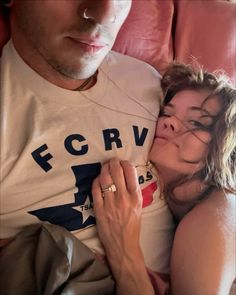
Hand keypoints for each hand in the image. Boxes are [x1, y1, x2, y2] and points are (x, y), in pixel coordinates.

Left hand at [92, 159, 142, 276]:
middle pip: (116, 172)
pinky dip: (96, 181)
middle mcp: (123, 198)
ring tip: (104, 167)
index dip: (125, 163)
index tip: (122, 162)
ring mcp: (110, 203)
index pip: (130, 172)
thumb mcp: (139, 206)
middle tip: (111, 161)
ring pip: (104, 178)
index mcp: (135, 197)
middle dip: (113, 162)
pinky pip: (95, 190)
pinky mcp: (99, 209)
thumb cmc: (133, 225)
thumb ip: (134, 190)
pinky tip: (97, 179)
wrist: (123, 245)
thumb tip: (127, 174)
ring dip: (104, 169)